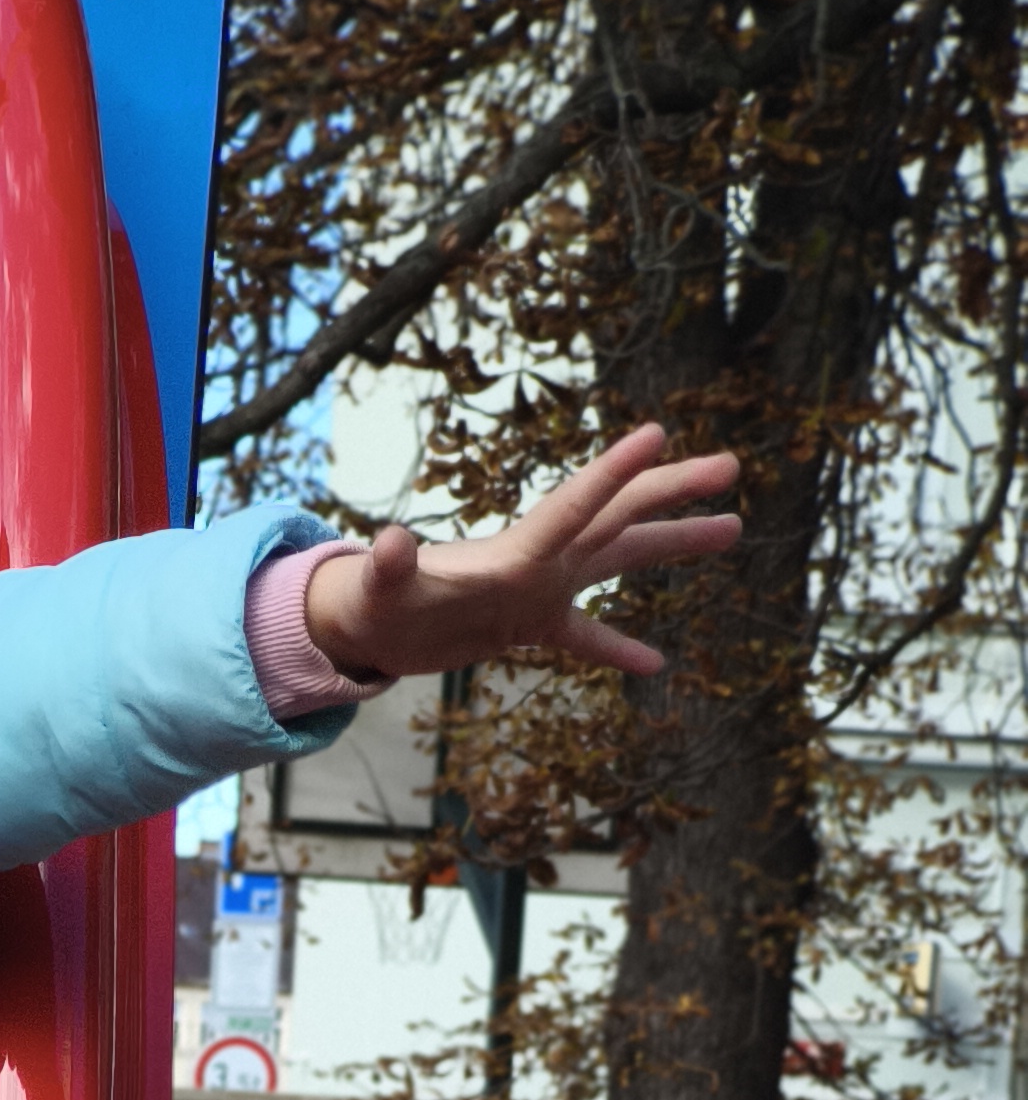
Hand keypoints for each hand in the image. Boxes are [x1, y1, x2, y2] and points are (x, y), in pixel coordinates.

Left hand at [301, 424, 740, 682]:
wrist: (367, 624)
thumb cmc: (373, 602)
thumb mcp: (381, 589)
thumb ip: (389, 567)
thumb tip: (385, 541)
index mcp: (515, 551)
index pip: (574, 507)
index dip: (612, 475)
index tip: (658, 433)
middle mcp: (540, 560)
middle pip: (618, 516)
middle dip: (673, 491)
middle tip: (732, 465)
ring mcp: (541, 589)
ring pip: (621, 558)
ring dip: (674, 543)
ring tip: (733, 528)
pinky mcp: (529, 625)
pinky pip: (586, 637)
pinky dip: (619, 649)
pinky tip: (658, 665)